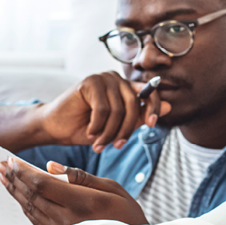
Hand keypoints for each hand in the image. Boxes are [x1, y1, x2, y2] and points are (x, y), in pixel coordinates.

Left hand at [0, 156, 148, 224]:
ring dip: (14, 190)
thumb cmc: (127, 215)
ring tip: (3, 176)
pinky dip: (22, 204)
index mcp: (81, 202)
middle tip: (2, 165)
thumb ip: (80, 176)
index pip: (42, 183)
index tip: (13, 160)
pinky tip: (17, 194)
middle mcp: (66, 218)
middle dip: (14, 177)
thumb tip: (50, 166)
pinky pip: (34, 218)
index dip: (23, 171)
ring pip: (29, 207)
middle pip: (31, 194)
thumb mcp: (112, 188)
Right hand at [37, 72, 170, 152]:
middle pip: (133, 104)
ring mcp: (102, 78)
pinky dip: (97, 126)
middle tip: (117, 146)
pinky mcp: (89, 82)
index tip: (150, 125)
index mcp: (126, 88)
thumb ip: (140, 117)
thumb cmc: (86, 129)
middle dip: (126, 130)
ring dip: (109, 132)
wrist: (56, 128)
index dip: (153, 108)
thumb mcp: (117, 127)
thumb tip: (169, 107)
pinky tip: (90, 133)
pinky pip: (102, 109)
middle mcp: (116, 79)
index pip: (149, 93)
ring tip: (99, 144)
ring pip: (118, 109)